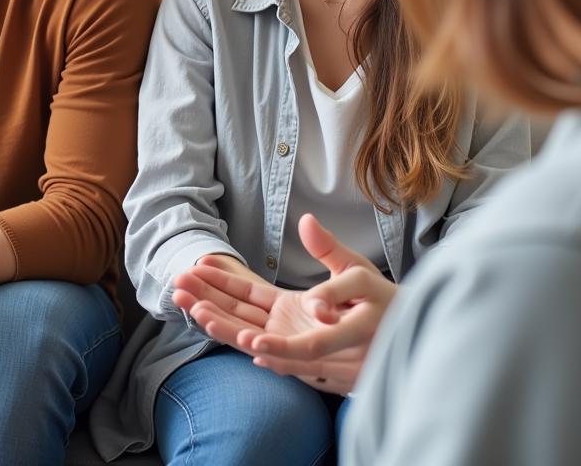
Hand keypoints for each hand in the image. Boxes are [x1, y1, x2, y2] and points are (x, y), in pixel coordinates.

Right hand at [172, 214, 395, 391]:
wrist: (403, 336)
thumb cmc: (376, 306)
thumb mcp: (349, 268)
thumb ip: (325, 247)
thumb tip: (305, 220)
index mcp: (286, 307)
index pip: (245, 292)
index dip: (220, 280)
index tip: (195, 266)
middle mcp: (284, 327)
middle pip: (236, 312)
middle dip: (206, 300)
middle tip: (177, 286)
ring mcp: (294, 343)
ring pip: (248, 333)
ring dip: (221, 322)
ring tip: (195, 307)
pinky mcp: (313, 361)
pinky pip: (283, 354)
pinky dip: (265, 347)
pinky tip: (246, 340)